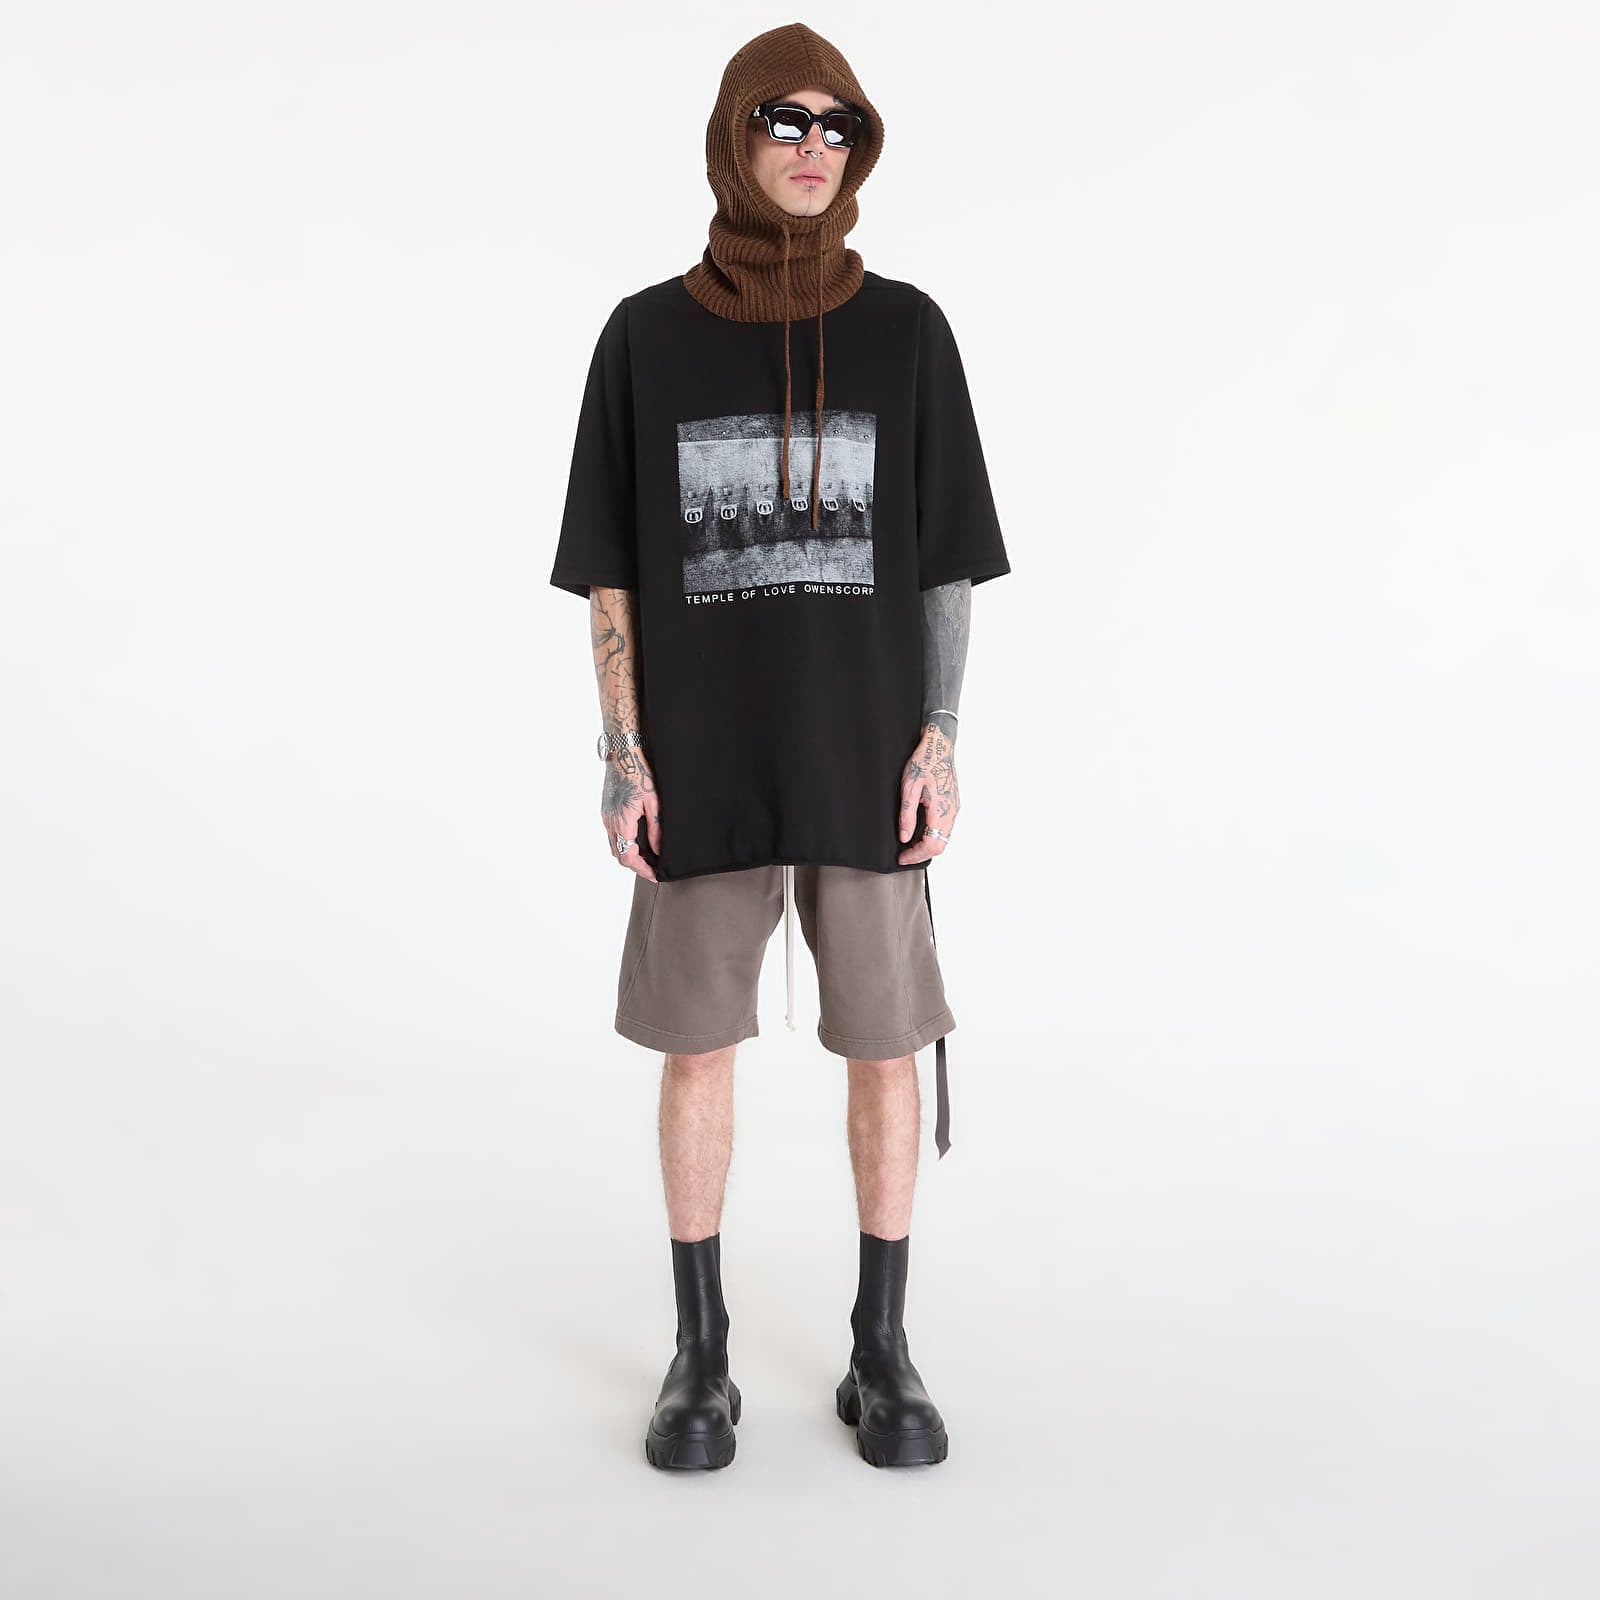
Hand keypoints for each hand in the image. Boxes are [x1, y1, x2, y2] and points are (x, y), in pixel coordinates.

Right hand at [601, 747, 661, 880]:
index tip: (655, 875)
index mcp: (622, 822)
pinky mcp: (606, 811)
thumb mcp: (654, 802)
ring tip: (647, 857)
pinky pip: (612, 835)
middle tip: (653, 869)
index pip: (629, 857)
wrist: (622, 754)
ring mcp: (606, 816)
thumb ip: (655, 828)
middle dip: (636, 865)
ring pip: (614, 846)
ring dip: (628, 855)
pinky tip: (636, 841)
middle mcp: (610, 822)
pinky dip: (623, 844)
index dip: (642, 870)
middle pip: (619, 855)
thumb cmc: (640, 773)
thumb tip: (657, 849)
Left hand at [897, 723, 958, 864]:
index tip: (901, 857)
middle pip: (940, 845)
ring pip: (944, 838)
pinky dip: (933, 835)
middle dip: (921, 854)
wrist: (939, 745)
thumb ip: (907, 815)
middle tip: (904, 855)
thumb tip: (904, 837)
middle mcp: (951, 812)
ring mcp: (954, 808)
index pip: (931, 845)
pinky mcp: (953, 804)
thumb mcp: (908, 787)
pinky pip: (945, 828)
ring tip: (910, 845)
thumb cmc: (924, 762)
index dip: (915, 855)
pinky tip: (920, 831)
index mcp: (941, 810)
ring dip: (928, 845)